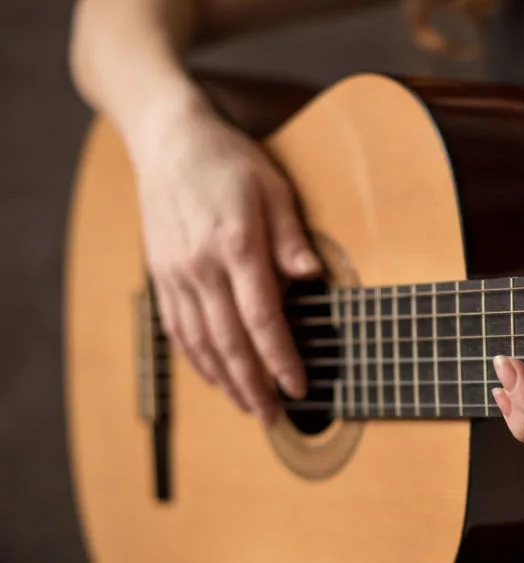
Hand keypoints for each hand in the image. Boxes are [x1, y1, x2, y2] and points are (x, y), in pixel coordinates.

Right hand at [132, 103, 318, 423]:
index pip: (262, 319)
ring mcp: (175, 274)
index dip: (281, 359)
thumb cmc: (229, 160)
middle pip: (229, 342)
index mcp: (235, 246)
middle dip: (254, 386)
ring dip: (225, 382)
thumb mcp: (274, 187)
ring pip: (200, 343)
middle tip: (275, 416)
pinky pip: (177, 329)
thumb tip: (312, 278)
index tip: (300, 387)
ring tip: (249, 408)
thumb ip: (290, 238)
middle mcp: (200, 267)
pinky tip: (214, 378)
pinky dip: (197, 360)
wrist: (167, 139)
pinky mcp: (161, 275)